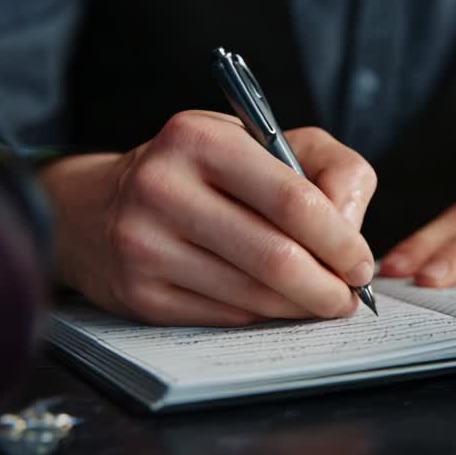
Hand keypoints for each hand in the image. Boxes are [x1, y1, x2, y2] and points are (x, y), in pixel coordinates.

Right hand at [41, 111, 376, 325]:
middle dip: (328, 286)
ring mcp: (144, 245)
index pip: (293, 200)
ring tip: (320, 302)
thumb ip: (329, 167)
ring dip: (300, 307)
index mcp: (201, 138)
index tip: (361, 262)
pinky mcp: (138, 293)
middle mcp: (163, 187)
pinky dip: (260, 314)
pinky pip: (225, 315)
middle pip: (276, 258)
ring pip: (253, 295)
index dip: (341, 241)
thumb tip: (351, 229)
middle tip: (348, 297)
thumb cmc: (201, 171)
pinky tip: (270, 303)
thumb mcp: (263, 141)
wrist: (94, 208)